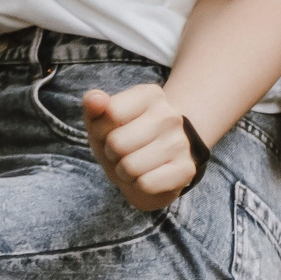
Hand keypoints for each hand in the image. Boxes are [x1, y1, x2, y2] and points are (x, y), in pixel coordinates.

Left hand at [82, 83, 197, 211]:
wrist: (153, 165)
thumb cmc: (121, 137)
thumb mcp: (99, 119)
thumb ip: (93, 104)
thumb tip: (97, 99)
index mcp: (150, 94)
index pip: (111, 113)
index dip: (100, 129)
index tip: (109, 131)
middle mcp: (170, 115)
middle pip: (117, 143)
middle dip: (111, 153)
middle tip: (120, 151)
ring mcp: (181, 142)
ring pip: (130, 167)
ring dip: (123, 171)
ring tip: (133, 163)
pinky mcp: (187, 169)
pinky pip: (147, 184)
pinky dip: (139, 185)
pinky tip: (147, 176)